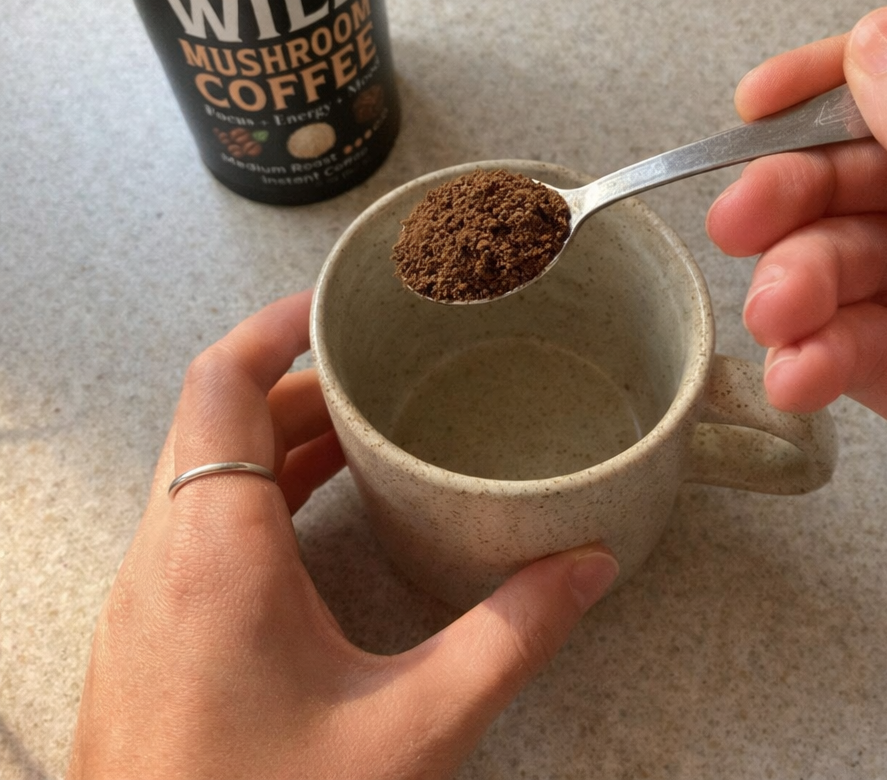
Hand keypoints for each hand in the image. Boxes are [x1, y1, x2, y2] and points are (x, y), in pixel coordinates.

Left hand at [68, 291, 617, 778]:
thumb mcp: (410, 731)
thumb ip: (509, 639)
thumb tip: (590, 567)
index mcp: (214, 550)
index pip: (219, 384)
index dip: (273, 325)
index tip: (334, 304)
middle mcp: (163, 557)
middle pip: (219, 419)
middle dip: (300, 383)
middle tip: (377, 375)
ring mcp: (147, 597)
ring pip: (205, 470)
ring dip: (279, 438)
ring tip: (363, 432)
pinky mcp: (152, 633)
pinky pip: (199, 521)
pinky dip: (260, 492)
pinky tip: (320, 514)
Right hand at [705, 6, 886, 664]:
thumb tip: (884, 41)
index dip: (856, 76)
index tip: (765, 103)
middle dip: (806, 195)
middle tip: (741, 216)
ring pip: (868, 265)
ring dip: (805, 287)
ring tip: (780, 321)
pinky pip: (865, 350)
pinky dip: (820, 357)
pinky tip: (802, 375)